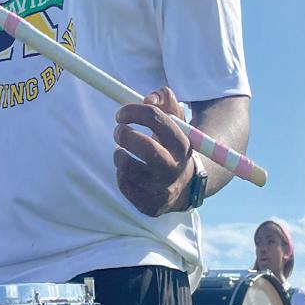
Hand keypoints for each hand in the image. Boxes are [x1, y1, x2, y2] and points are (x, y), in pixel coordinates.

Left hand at [114, 87, 193, 216]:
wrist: (186, 186)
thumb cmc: (171, 145)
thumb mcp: (175, 119)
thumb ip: (164, 100)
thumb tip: (149, 98)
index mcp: (182, 143)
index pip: (157, 119)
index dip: (134, 111)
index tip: (120, 114)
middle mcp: (175, 168)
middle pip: (147, 149)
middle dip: (125, 135)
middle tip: (118, 131)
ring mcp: (164, 190)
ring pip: (129, 169)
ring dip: (119, 155)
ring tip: (122, 152)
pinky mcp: (152, 206)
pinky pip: (125, 186)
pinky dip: (121, 174)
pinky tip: (129, 170)